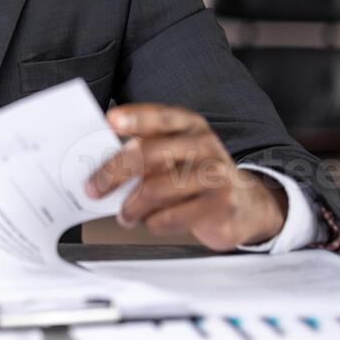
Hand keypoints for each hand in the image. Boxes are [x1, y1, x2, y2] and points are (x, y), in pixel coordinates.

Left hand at [86, 103, 287, 250]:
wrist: (246, 205)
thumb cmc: (196, 175)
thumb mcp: (175, 154)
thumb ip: (144, 151)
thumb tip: (97, 162)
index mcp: (189, 126)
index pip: (161, 116)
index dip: (136, 118)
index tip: (110, 121)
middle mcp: (204, 146)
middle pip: (149, 154)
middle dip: (113, 173)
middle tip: (93, 188)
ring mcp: (216, 176)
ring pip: (156, 190)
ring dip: (131, 206)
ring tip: (124, 214)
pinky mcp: (220, 206)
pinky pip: (171, 217)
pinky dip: (152, 222)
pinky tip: (150, 222)